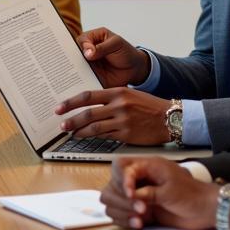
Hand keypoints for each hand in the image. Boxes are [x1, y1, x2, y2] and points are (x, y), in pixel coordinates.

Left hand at [54, 88, 170, 143]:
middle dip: (71, 119)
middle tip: (61, 124)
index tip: (59, 108)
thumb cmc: (149, 106)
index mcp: (118, 92)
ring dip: (80, 131)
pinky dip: (93, 137)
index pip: (88, 96)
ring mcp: (123, 121)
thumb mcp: (130, 95)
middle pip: (88, 113)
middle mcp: (119, 105)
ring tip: (71, 133)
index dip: (71, 102)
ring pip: (94, 127)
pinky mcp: (127, 134)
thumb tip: (90, 104)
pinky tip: (87, 138)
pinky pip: (105, 136)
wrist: (170, 118)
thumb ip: (111, 98)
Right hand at [76, 27, 149, 86]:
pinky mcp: (89, 76)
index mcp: (91, 38)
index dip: (80, 46)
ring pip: (75, 68)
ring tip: (75, 76)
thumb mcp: (117, 44)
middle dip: (72, 59)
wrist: (134, 69)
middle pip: (73, 54)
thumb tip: (87, 52)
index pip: (80, 40)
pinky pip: (82, 79)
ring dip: (74, 72)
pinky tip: (80, 86)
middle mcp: (86, 51)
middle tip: (75, 65)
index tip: (86, 53)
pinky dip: (80, 82)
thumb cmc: (126, 51)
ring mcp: (87, 64)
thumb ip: (102, 47)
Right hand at [100, 157, 217, 229]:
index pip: (120, 166)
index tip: (132, 195)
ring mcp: (136, 195)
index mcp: (146, 166)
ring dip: (121, 211)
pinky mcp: (137, 210)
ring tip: (140, 218)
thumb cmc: (192, 194)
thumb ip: (149, 192)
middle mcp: (138, 179)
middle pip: (111, 185)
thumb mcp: (171, 191)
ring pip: (111, 200)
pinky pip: (118, 214)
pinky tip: (139, 224)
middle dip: (122, 200)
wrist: (204, 210)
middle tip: (141, 209)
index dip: (122, 180)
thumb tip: (131, 195)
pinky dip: (125, 221)